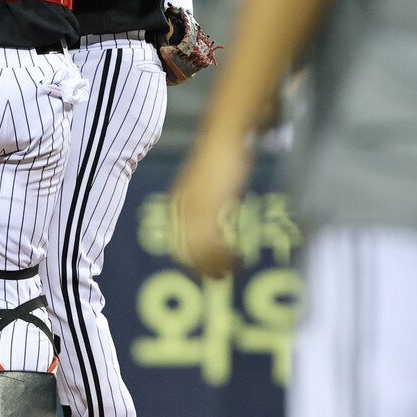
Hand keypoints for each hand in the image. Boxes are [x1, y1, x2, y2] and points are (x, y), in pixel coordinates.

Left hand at [170, 137, 251, 277]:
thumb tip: (212, 220)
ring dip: (216, 264)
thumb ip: (207, 202)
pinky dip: (224, 254)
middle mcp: (183, 208)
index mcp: (179, 204)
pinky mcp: (210, 206)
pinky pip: (214, 240)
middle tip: (220, 278)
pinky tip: (238, 256)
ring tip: (231, 271)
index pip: (179, 243)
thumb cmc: (220, 158)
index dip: (192, 261)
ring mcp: (195, 208)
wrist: (223, 138)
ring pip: (200, 249)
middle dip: (203, 268)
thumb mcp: (208, 184)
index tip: (205, 272)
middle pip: (188, 250)